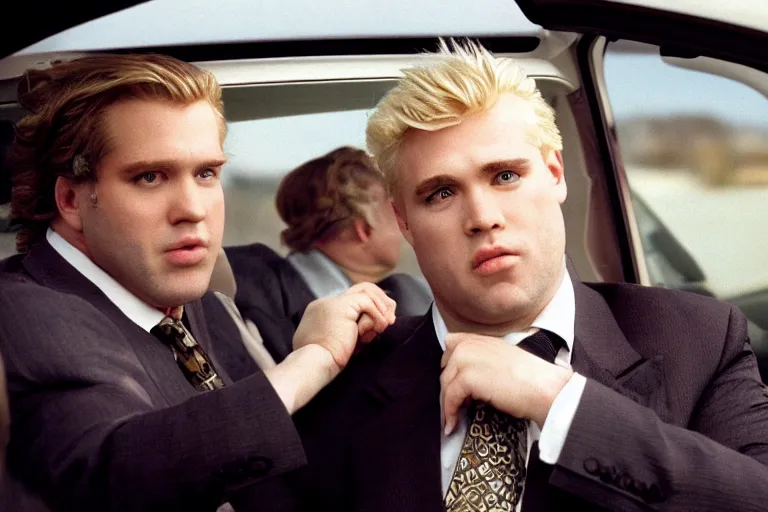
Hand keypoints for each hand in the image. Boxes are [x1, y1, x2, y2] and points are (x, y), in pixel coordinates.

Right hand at [293, 282, 395, 370]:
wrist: (314, 364)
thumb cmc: (325, 362)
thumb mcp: (339, 343)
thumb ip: (350, 332)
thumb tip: (369, 331)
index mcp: (322, 311)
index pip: (352, 300)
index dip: (371, 309)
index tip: (381, 324)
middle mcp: (326, 302)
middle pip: (361, 289)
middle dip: (380, 302)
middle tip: (390, 320)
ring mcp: (333, 302)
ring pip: (366, 292)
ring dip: (380, 308)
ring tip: (385, 326)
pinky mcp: (342, 306)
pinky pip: (367, 302)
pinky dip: (377, 314)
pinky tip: (379, 328)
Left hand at [440, 332, 572, 433]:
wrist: (544, 388)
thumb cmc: (533, 379)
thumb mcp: (504, 359)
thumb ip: (485, 361)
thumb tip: (472, 380)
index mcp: (482, 339)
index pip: (452, 343)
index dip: (451, 364)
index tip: (453, 380)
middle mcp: (471, 345)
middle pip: (446, 367)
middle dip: (449, 385)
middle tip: (456, 403)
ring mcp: (466, 359)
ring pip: (446, 383)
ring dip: (448, 402)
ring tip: (454, 417)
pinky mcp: (466, 378)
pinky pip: (449, 397)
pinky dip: (450, 413)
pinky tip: (453, 423)